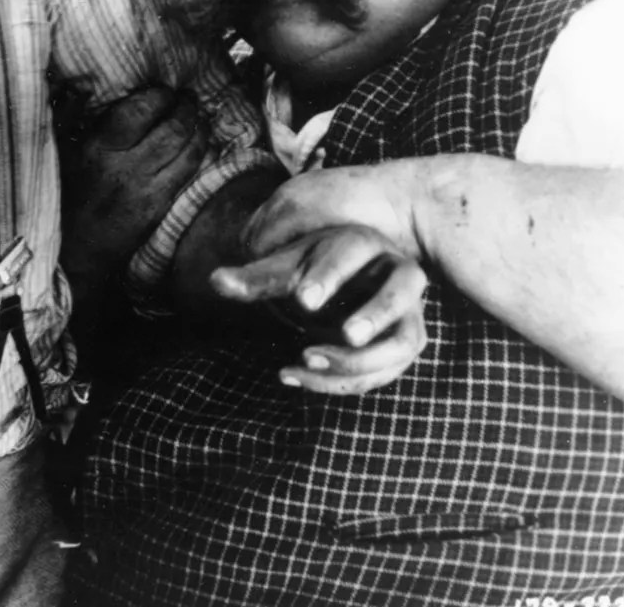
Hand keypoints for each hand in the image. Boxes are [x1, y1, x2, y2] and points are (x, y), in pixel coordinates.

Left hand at [210, 165, 432, 394]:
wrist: (344, 284)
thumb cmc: (311, 270)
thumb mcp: (284, 269)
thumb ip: (253, 278)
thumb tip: (215, 281)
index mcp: (361, 243)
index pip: (353, 252)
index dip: (330, 276)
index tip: (304, 301)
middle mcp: (396, 274)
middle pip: (402, 291)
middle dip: (375, 313)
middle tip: (346, 334)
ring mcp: (407, 312)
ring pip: (403, 341)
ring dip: (360, 359)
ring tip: (304, 359)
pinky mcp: (402, 344)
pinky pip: (387, 370)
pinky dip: (345, 380)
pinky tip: (296, 375)